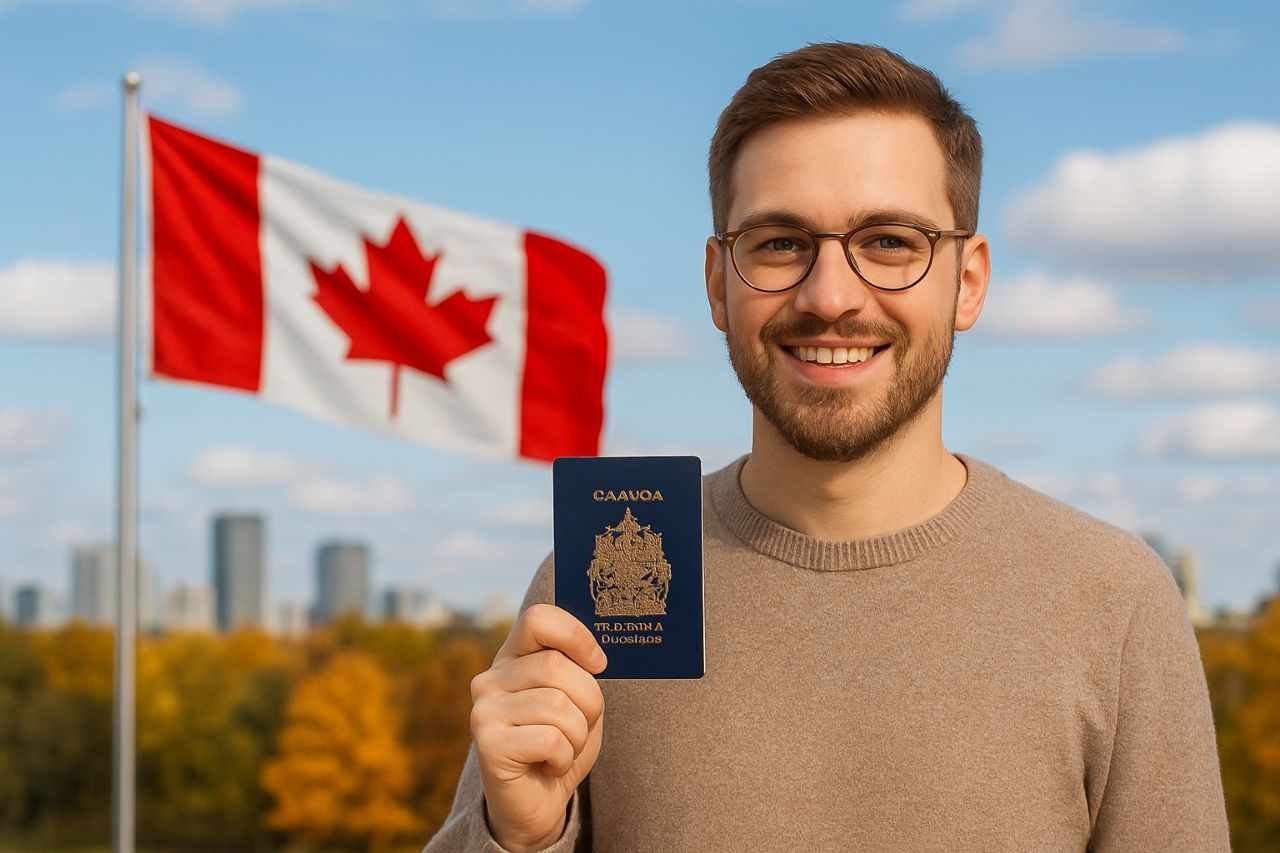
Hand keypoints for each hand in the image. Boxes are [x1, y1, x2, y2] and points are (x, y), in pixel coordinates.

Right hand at [470, 603, 606, 851]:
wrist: (537, 804)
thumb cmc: (561, 745)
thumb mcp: (577, 700)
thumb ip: (579, 671)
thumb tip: (596, 657)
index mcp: (512, 658)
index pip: (539, 619)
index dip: (576, 636)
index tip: (598, 664)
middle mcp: (490, 679)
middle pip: (557, 667)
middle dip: (588, 702)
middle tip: (579, 727)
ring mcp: (484, 710)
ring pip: (558, 706)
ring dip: (577, 736)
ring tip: (562, 749)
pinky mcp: (488, 744)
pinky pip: (551, 739)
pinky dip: (564, 758)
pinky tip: (549, 766)